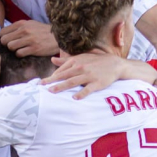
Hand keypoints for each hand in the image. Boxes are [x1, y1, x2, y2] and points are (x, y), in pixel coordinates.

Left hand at [0, 20, 58, 56]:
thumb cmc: (42, 31)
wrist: (58, 36)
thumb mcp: (30, 24)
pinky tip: (25, 52)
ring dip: (14, 49)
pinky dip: (20, 54)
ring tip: (20, 48)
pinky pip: (19, 54)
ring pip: (10, 47)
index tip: (7, 40)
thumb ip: (19, 27)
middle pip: (4, 40)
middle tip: (13, 45)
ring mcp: (29, 40)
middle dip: (7, 44)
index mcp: (22, 24)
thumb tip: (5, 33)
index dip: (3, 37)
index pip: (2, 32)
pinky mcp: (34, 49)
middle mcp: (24, 30)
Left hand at [42, 54, 156, 98]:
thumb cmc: (96, 61)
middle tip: (41, 86)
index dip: (51, 77)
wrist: (115, 64)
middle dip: (51, 81)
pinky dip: (82, 93)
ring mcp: (89, 75)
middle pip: (64, 76)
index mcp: (76, 62)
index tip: (41, 83)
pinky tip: (75, 98)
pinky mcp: (97, 83)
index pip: (61, 71)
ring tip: (52, 91)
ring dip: (62, 86)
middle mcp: (81, 68)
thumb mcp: (81, 58)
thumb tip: (52, 60)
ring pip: (73, 82)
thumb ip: (66, 60)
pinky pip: (88, 89)